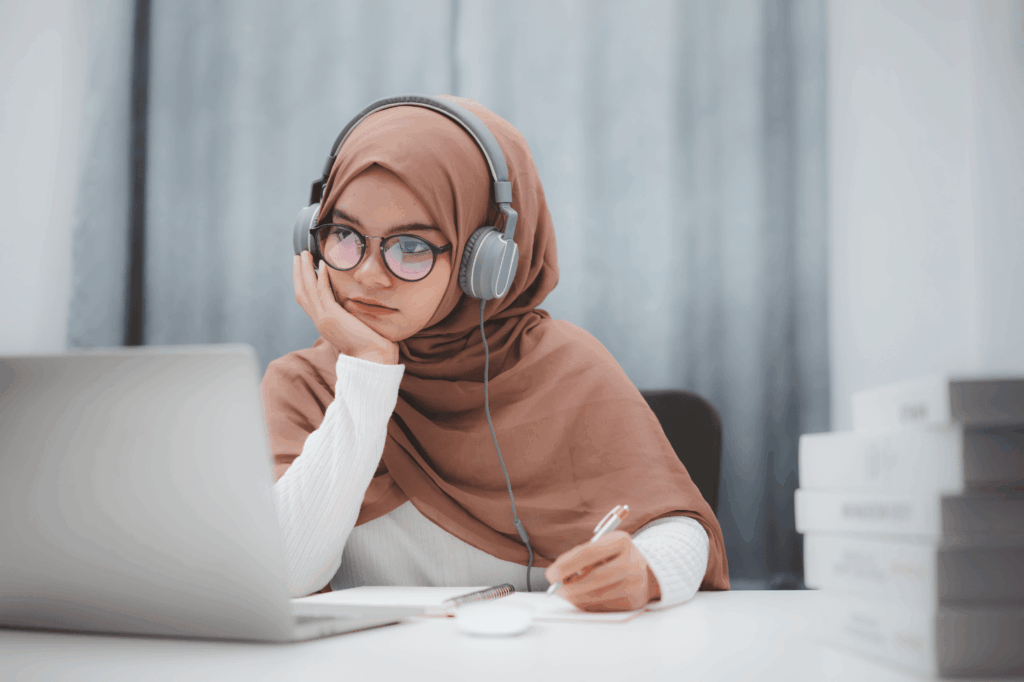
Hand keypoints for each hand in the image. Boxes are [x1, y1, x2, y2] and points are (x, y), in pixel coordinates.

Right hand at [293, 251, 398, 364]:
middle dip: (298, 273)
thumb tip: (350, 303)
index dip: (302, 282)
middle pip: (301, 293)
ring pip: (308, 291)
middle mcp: (320, 320)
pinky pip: (323, 294)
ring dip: (305, 270)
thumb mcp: (352, 325)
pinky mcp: (333, 317)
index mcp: (323, 323)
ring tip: (305, 254)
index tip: (302, 267)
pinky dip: (321, 278)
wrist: (372, 357)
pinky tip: (322, 265)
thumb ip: (346, 313)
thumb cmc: (368, 343)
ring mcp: (324, 319)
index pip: (306, 300)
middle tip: (298, 256)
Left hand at [544, 530, 660, 611]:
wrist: (645, 570)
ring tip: (566, 592)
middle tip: (555, 587)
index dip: (566, 564)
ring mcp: (634, 584)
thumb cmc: (614, 556)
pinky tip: (584, 597)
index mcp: (622, 541)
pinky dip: (586, 604)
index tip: (551, 573)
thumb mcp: (602, 545)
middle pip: (594, 578)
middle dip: (568, 586)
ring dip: (574, 597)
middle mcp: (632, 562)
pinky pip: (601, 607)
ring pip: (596, 596)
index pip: (589, 553)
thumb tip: (556, 574)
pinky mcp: (632, 603)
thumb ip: (580, 555)